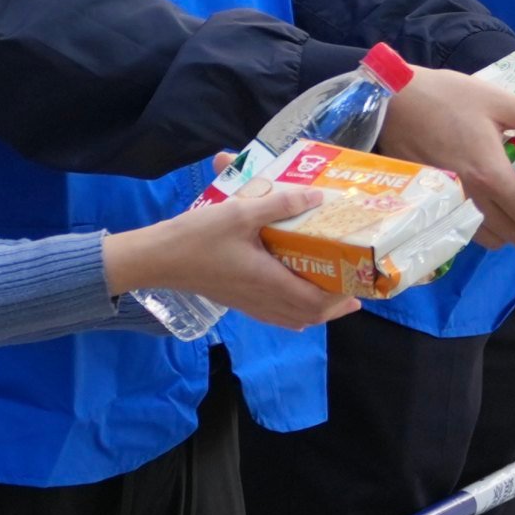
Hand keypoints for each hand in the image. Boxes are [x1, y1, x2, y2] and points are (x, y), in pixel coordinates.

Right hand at [106, 184, 361, 331]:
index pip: (314, 302)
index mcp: (267, 281)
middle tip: (353, 290)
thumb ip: (279, 204)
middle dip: (334, 306)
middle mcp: (261, 299)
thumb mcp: (240, 212)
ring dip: (314, 309)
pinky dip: (291, 311)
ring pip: (290, 317)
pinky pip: (272, 314)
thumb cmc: (197, 236)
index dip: (339, 298)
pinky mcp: (235, 300)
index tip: (358, 285)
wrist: (156, 258)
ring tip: (332, 295)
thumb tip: (316, 197)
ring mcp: (247, 303)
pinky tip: (292, 297)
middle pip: (307, 315)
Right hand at [378, 68, 514, 251]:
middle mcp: (471, 200)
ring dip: (510, 227)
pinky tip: (489, 198)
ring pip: (491, 238)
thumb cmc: (445, 98)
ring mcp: (451, 206)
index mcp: (491, 176)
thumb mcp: (498, 101)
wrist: (391, 103)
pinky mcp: (435, 204)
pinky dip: (485, 224)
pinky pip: (468, 229)